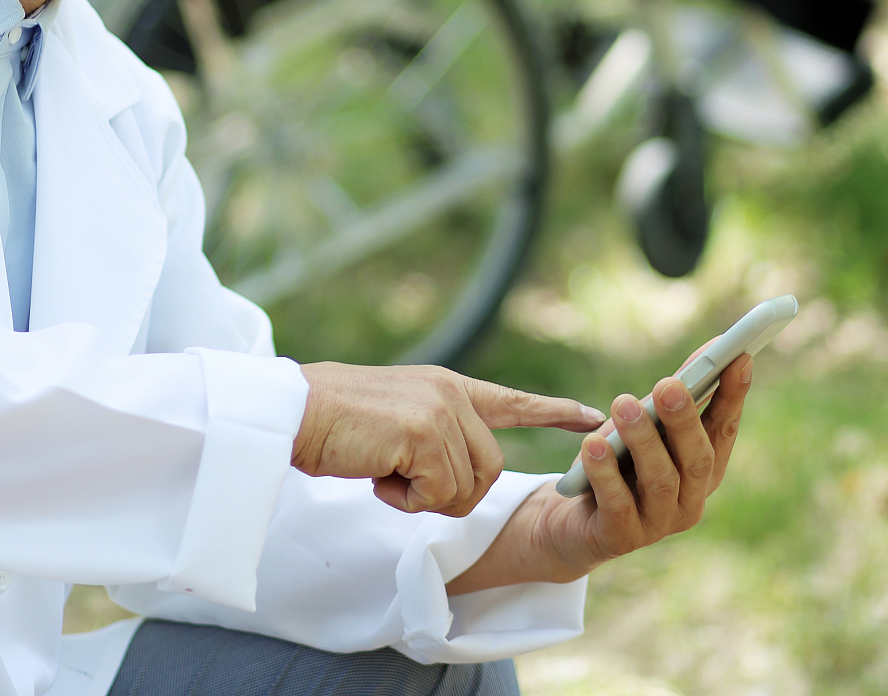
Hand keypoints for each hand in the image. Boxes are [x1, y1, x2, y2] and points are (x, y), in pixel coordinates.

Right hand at [292, 363, 602, 517]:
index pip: (512, 402)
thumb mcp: (395, 422)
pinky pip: (439, 494)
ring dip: (423, 498)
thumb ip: (432, 434)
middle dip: (451, 493)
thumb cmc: (333, 426)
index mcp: (447, 387)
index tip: (594, 416)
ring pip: (466, 488)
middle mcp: (451, 394)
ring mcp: (441, 411)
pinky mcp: (424, 434)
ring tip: (383, 471)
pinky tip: (377, 475)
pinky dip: (406, 501)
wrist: (293, 413)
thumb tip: (453, 475)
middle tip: (401, 480)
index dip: (555, 413)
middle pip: (490, 470)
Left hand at [445, 353, 753, 593]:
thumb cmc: (617, 464)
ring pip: (660, 480)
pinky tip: (592, 445)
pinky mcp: (620, 537)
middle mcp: (690, 501)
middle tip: (668, 384)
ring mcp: (657, 524)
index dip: (733, 396)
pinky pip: (616, 503)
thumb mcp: (644, 430)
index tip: (739, 357)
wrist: (572, 523)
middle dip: (684, 419)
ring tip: (624, 404)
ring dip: (642, 440)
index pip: (724, 430)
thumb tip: (709, 351)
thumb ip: (670, 401)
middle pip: (696, 459)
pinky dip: (605, 473)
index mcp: (703, 471)